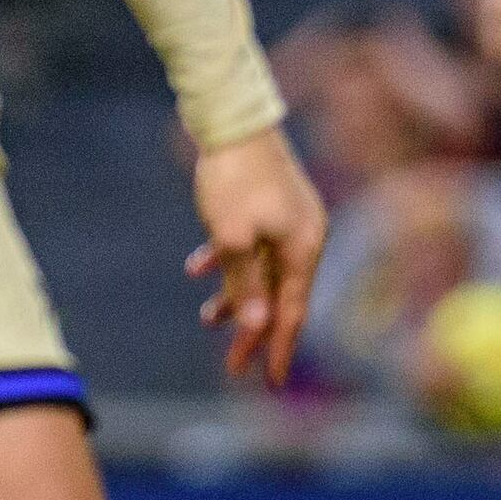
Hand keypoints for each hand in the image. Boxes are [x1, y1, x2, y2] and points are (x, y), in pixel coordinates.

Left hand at [185, 124, 325, 389]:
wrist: (231, 115)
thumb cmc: (233, 176)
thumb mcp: (233, 237)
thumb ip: (246, 284)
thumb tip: (257, 327)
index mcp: (303, 249)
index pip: (292, 313)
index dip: (279, 349)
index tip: (269, 384)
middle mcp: (303, 237)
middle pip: (278, 296)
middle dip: (252, 329)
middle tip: (230, 364)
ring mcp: (287, 219)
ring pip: (261, 271)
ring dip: (235, 296)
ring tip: (205, 317)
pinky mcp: (267, 204)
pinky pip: (249, 245)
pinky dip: (226, 260)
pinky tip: (196, 267)